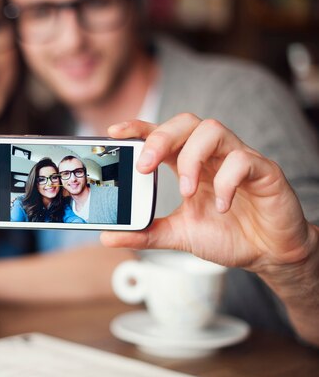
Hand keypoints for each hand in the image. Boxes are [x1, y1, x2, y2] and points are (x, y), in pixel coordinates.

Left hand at [102, 113, 317, 275]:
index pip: (161, 133)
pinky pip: (243, 159)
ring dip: (192, 158)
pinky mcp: (264, 171)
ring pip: (212, 130)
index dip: (138, 127)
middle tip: (144, 167)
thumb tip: (107, 237)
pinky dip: (227, 181)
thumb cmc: (227, 234)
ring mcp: (238, 159)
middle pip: (185, 122)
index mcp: (189, 163)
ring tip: (187, 191)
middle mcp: (212, 155)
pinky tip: (221, 206)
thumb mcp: (179, 235)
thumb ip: (146, 234)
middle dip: (160, 138)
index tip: (114, 132)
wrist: (268, 254)